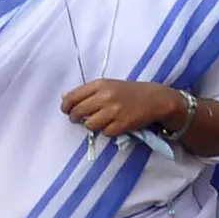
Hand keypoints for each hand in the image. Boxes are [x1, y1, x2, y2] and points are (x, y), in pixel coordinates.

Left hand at [62, 79, 180, 137]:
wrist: (153, 98)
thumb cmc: (127, 91)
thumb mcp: (106, 85)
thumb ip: (86, 91)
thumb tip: (64, 97)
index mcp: (99, 84)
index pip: (73, 96)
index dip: (66, 106)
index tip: (66, 110)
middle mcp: (105, 96)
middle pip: (78, 112)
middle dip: (74, 118)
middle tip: (76, 119)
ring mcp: (114, 111)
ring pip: (90, 125)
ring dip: (90, 126)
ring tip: (96, 122)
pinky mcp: (123, 124)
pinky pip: (106, 132)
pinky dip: (106, 131)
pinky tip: (111, 125)